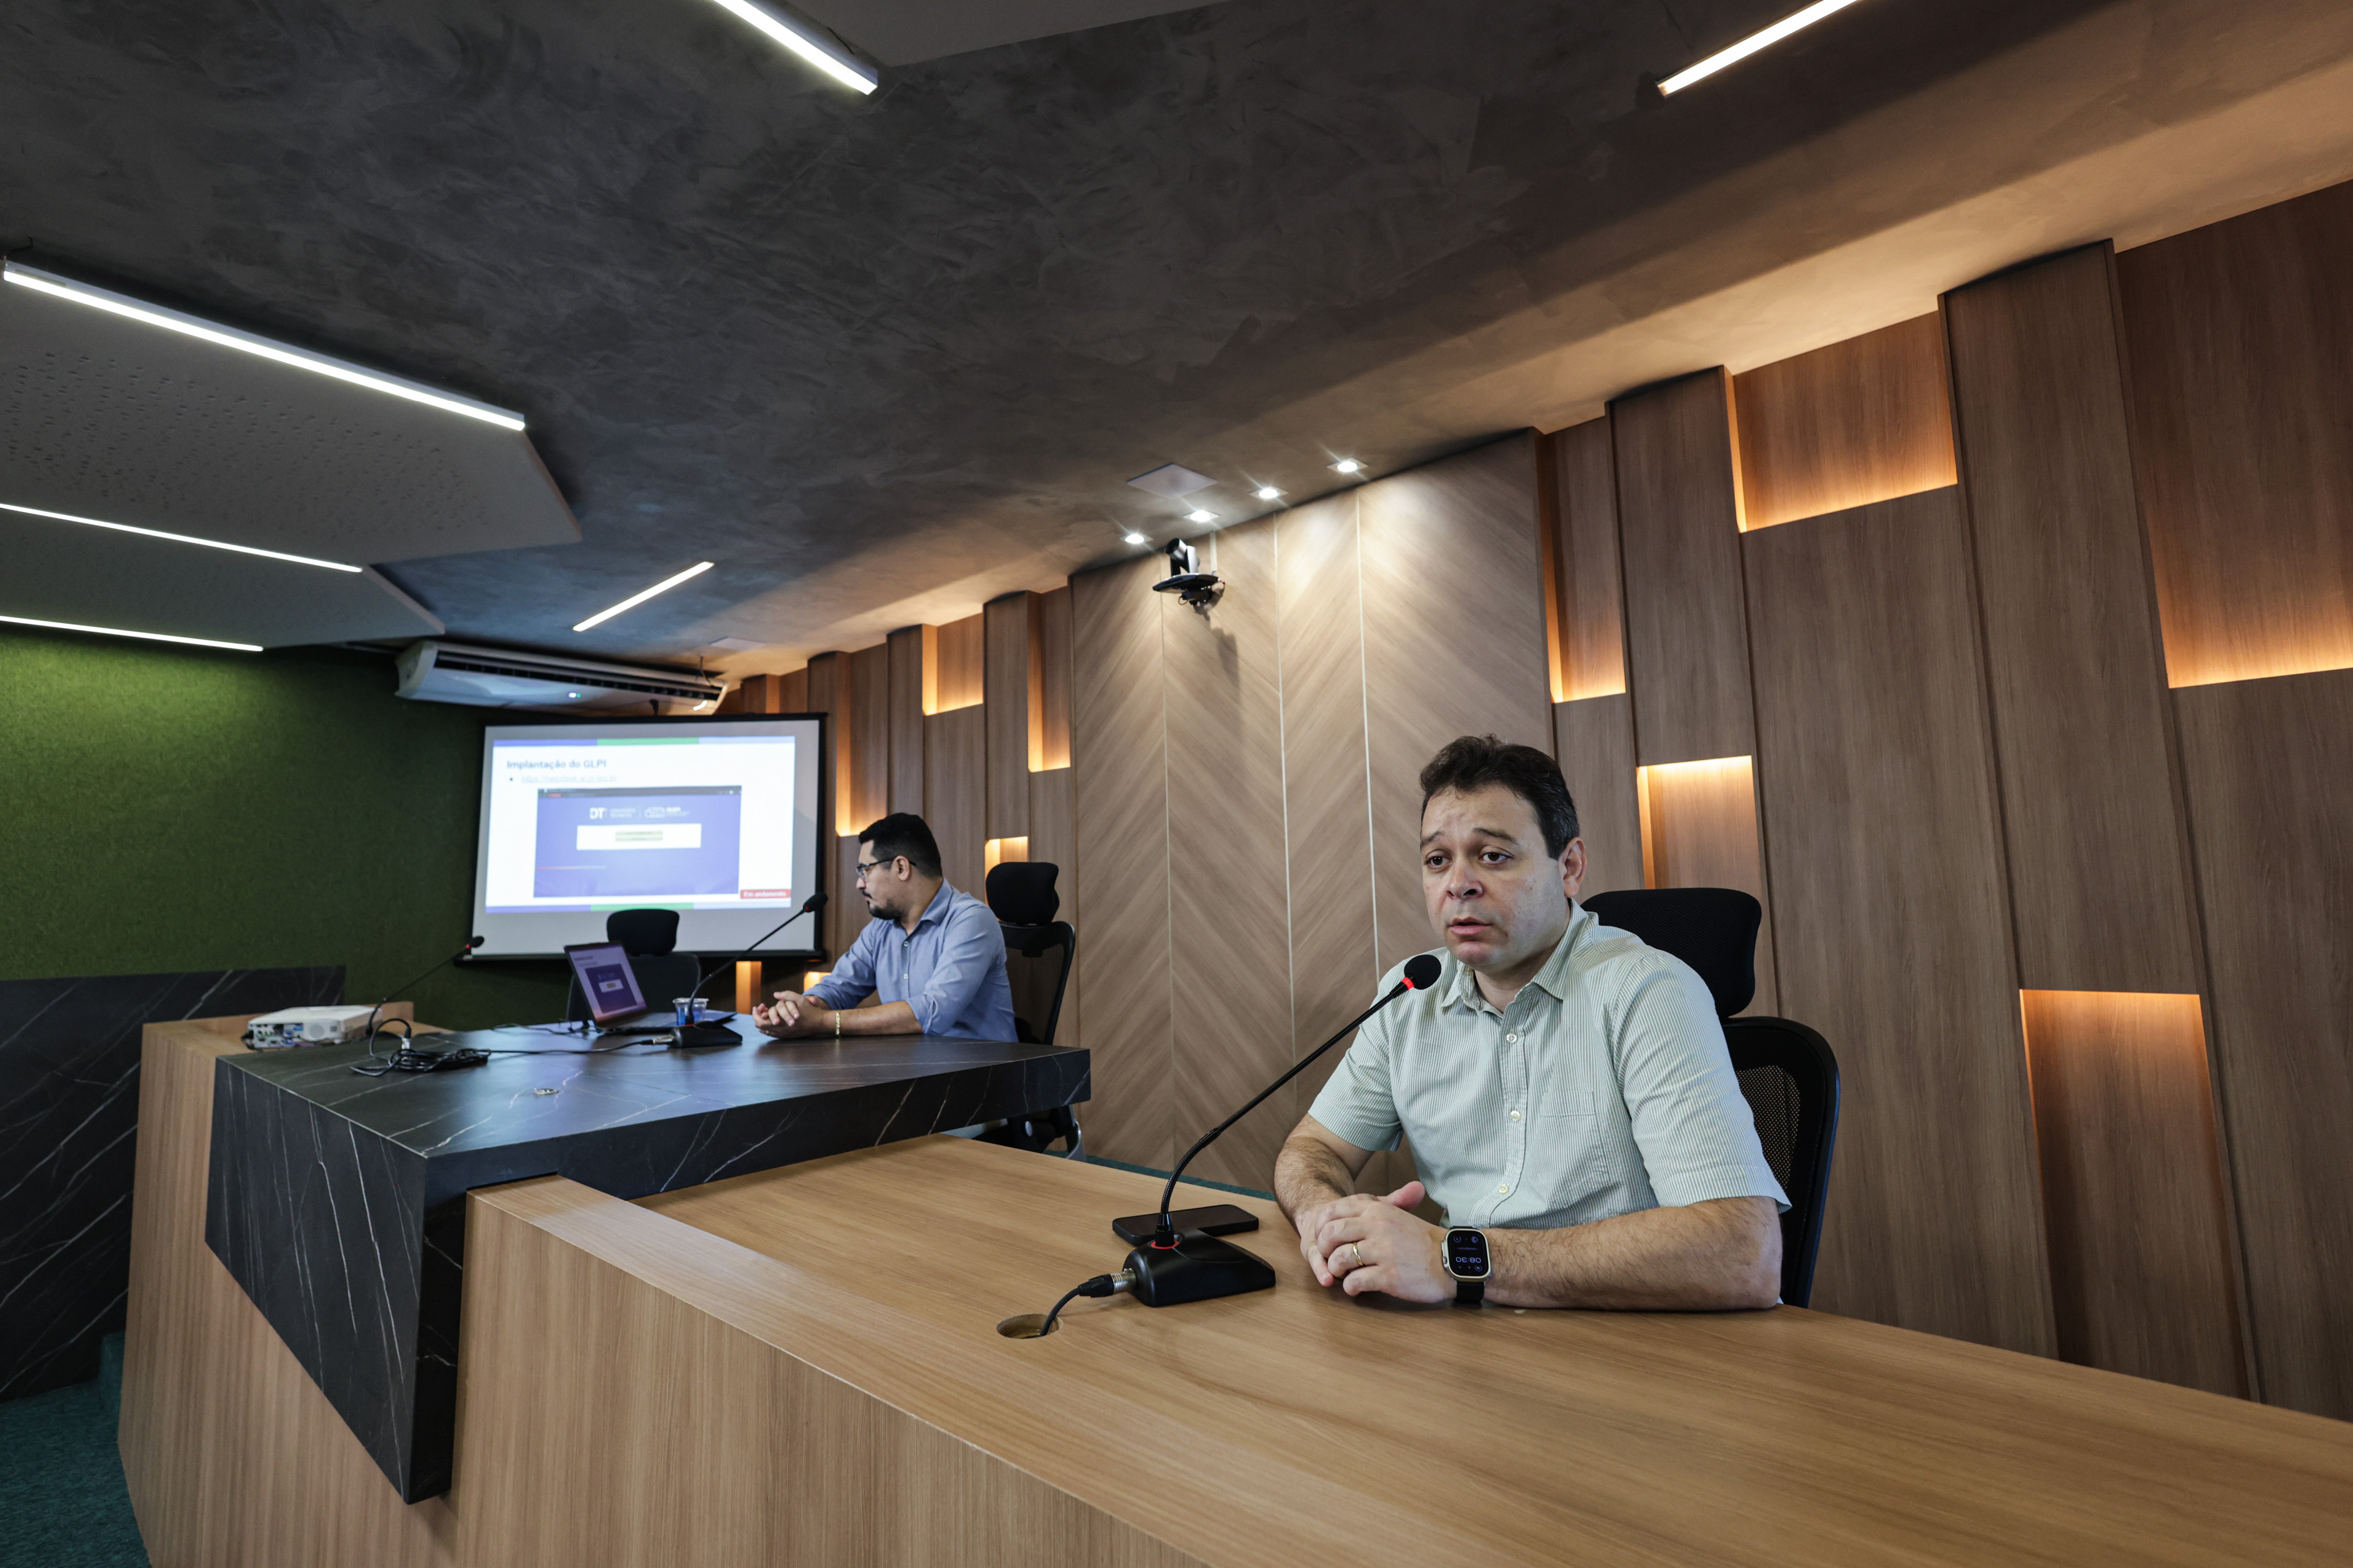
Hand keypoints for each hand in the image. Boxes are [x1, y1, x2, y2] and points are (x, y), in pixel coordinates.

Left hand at [750, 991, 827, 1038]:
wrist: (819, 1023)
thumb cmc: (810, 1011)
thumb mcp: (800, 999)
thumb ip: (787, 995)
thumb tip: (775, 994)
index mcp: (780, 1022)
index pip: (760, 1021)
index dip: (755, 1014)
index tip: (757, 1006)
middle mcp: (780, 1031)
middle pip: (760, 1027)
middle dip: (758, 1017)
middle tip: (760, 1010)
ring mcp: (783, 1035)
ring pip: (766, 1031)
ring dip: (763, 1022)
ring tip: (765, 1014)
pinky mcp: (787, 1036)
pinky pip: (772, 1034)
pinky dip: (768, 1028)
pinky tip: (771, 1022)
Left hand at [1300, 1181, 1448, 1301]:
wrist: (1451, 1260)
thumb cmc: (1422, 1241)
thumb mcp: (1397, 1215)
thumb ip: (1373, 1210)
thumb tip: (1346, 1212)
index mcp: (1377, 1210)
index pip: (1333, 1211)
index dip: (1321, 1227)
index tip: (1323, 1240)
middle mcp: (1377, 1227)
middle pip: (1331, 1235)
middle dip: (1324, 1250)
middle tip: (1330, 1259)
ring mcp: (1382, 1251)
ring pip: (1340, 1259)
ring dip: (1335, 1270)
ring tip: (1343, 1275)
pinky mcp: (1388, 1276)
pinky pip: (1355, 1282)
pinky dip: (1350, 1288)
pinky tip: (1356, 1288)